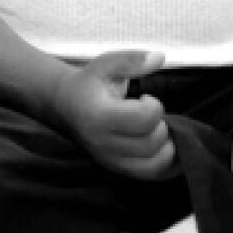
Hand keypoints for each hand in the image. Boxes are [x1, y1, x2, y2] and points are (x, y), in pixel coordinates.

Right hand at [52, 50, 177, 180]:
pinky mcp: (117, 170)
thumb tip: (160, 57)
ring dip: (166, 145)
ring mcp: (110, 161)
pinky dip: (167, 162)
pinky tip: (164, 145)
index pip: (143, 119)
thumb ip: (132, 60)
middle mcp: (103, 143)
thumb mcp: (107, 64)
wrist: (66, 106)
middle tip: (149, 114)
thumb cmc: (90, 83)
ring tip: (155, 129)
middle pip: (152, 142)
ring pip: (156, 164)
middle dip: (160, 124)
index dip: (154, 105)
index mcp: (100, 116)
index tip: (145, 98)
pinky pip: (152, 174)